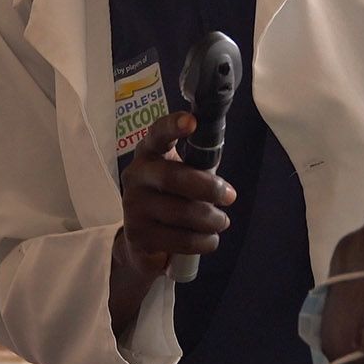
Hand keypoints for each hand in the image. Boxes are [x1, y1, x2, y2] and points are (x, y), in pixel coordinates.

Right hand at [110, 112, 235, 328]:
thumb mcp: (183, 176)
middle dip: (208, 187)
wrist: (142, 240)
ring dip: (211, 220)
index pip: (157, 135)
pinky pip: (181, 239)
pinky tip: (209, 240)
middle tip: (230, 197)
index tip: (192, 121)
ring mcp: (133, 207)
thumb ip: (200, 168)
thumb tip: (225, 180)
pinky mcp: (137, 236)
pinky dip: (203, 241)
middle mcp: (135, 176)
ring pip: (181, 212)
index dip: (173, 126)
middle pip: (173, 177)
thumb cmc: (171, 198)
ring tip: (221, 222)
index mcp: (149, 154)